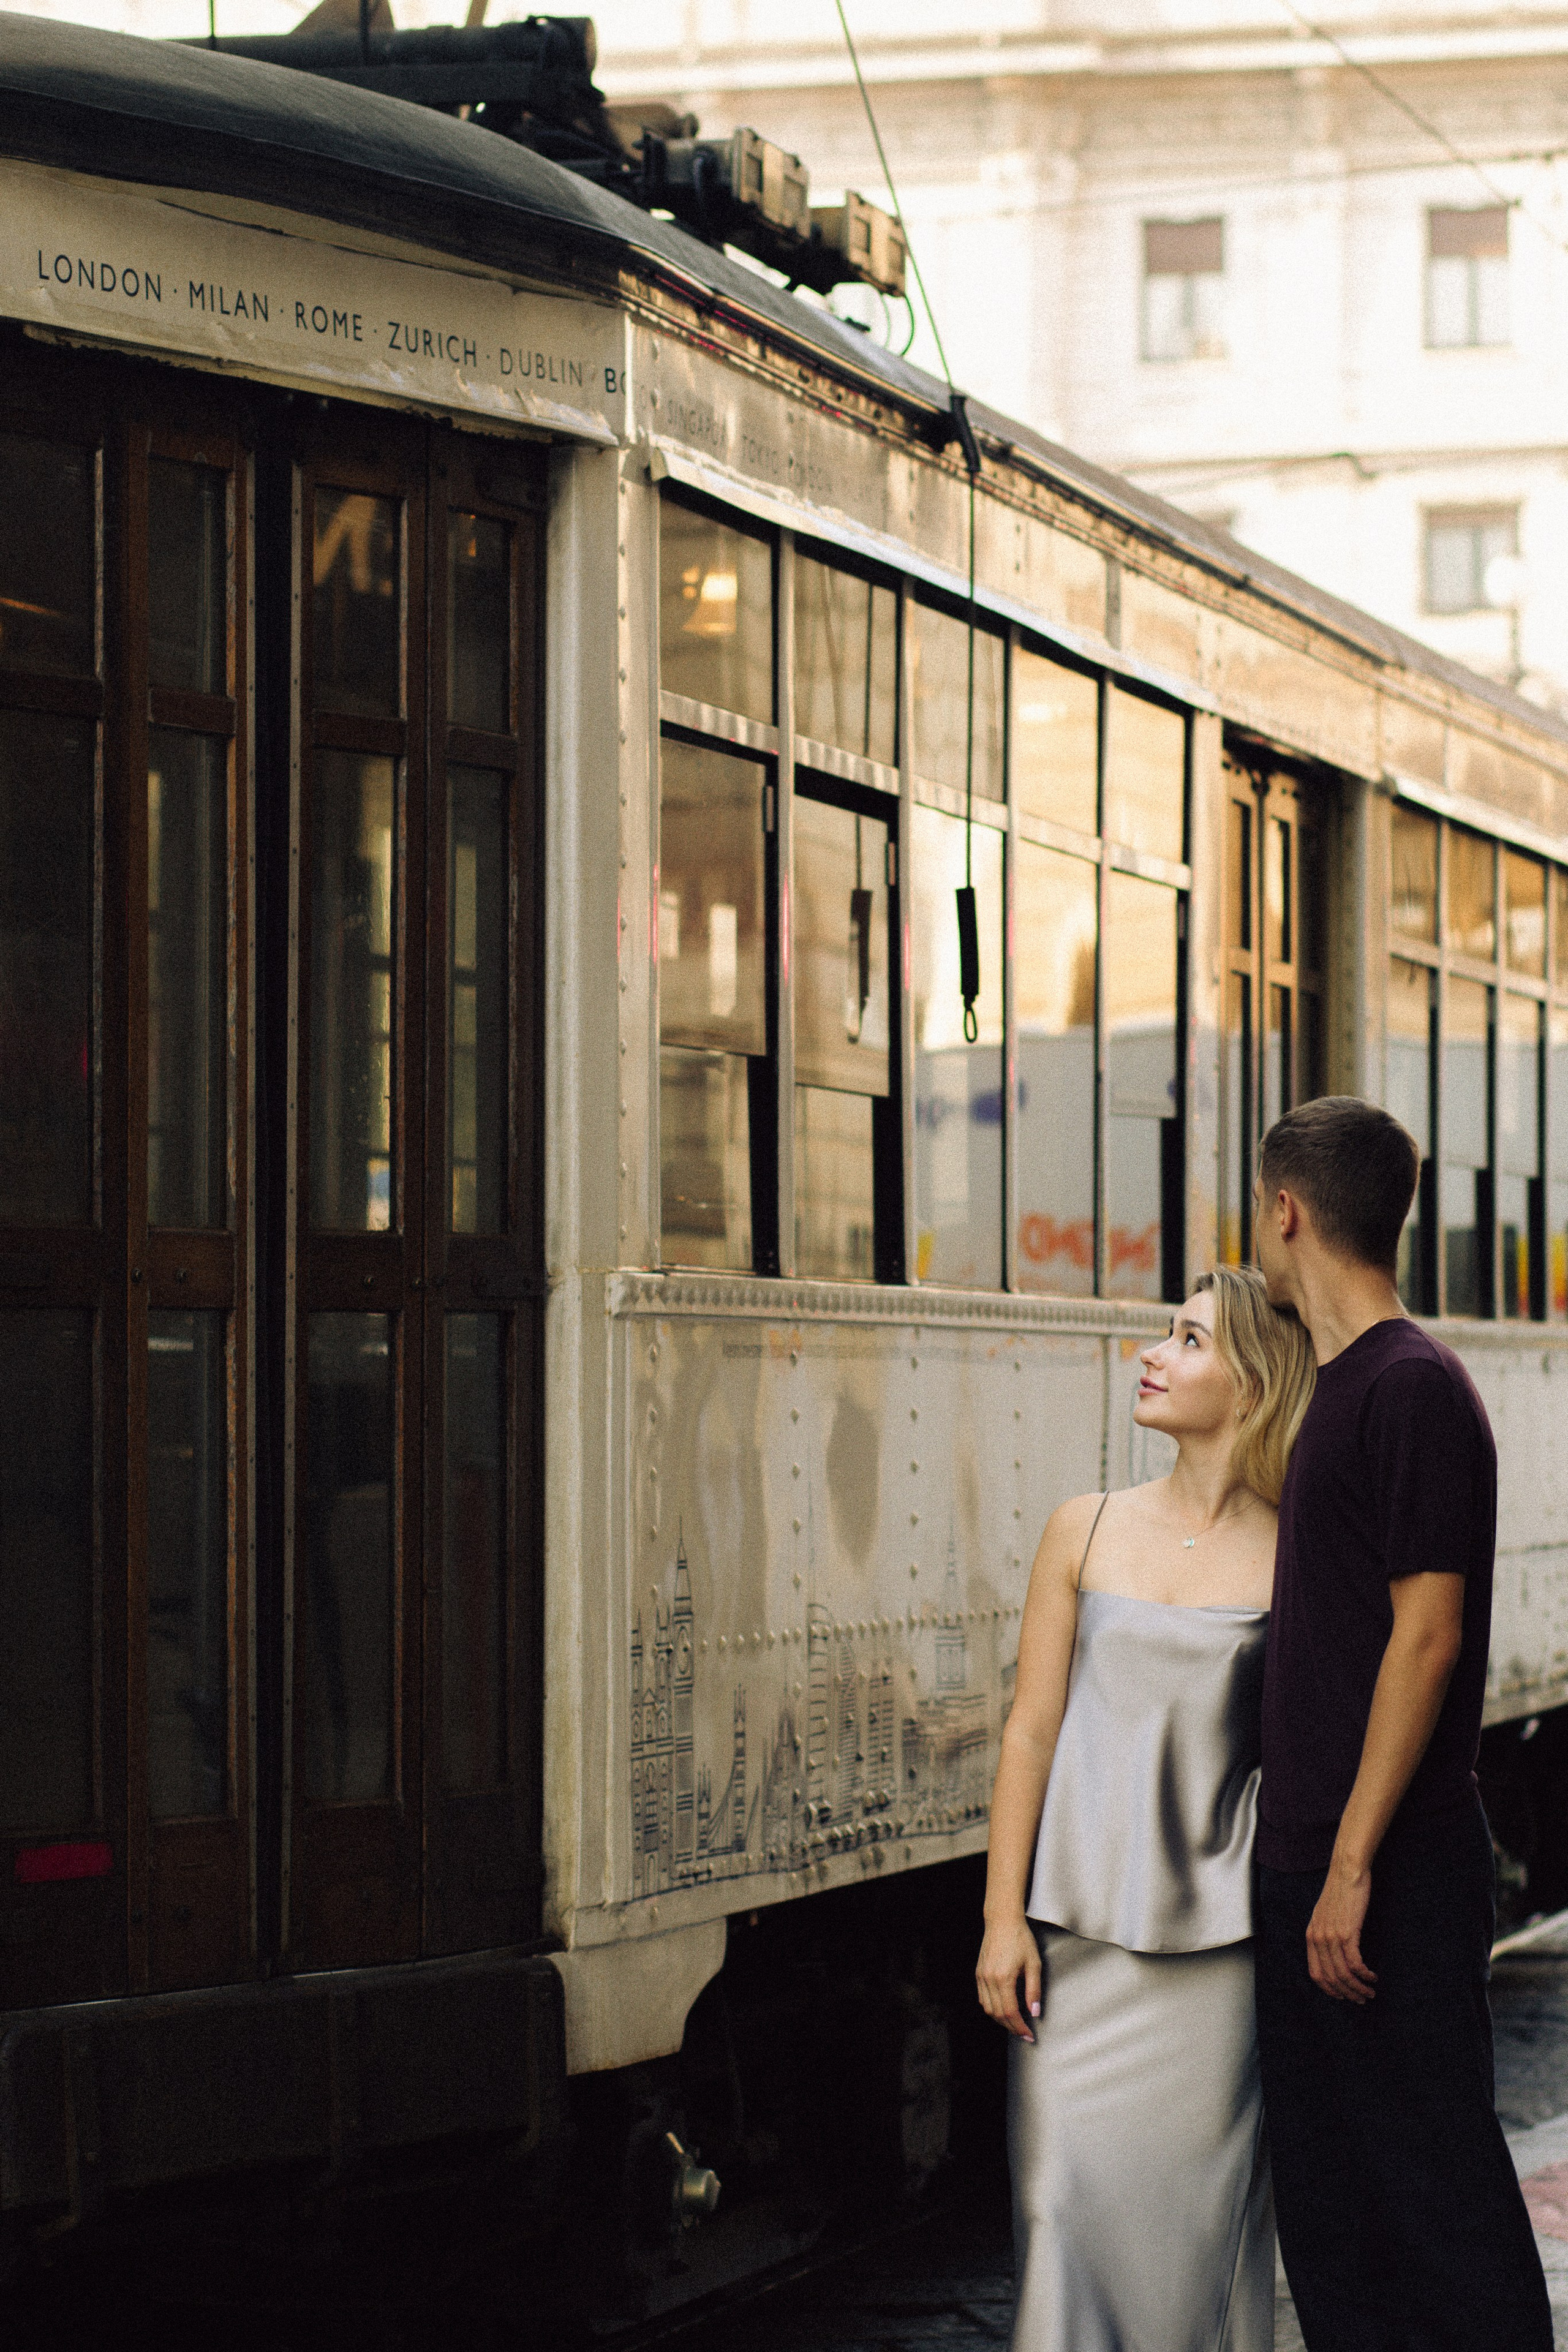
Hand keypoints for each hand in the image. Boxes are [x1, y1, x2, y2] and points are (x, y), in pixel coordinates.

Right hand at [976, 1912, 1041, 2040]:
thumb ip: (1034, 1991)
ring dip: (1001, 2021)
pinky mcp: (979, 1973)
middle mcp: (989, 1979)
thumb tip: (1034, 2013)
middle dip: (1012, 2028)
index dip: (1020, 2027)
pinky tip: (1002, 2009)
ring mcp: (981, 1976)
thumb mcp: (1033, 1963)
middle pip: (998, 2014)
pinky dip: (992, 2009)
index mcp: (1003, 1978)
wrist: (1002, 1920)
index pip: (1010, 2012)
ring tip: (1015, 2024)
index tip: (1029, 2035)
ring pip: (988, 2009)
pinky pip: (983, 1998)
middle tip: (1024, 2034)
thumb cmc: (1020, 1938)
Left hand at [1306, 1857, 1376, 2003]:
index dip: (1329, 1989)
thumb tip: (1333, 1953)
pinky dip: (1364, 1974)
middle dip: (1347, 1993)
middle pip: (1331, 1978)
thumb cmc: (1340, 1892)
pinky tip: (1373, 1976)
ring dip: (1358, 1987)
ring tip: (1370, 1992)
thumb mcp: (1324, 1915)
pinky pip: (1355, 1963)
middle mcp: (1318, 1939)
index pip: (1315, 1973)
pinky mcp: (1347, 1933)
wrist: (1347, 1872)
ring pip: (1343, 1974)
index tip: (1343, 1997)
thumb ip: (1325, 1934)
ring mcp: (1331, 1936)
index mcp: (1311, 1936)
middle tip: (1362, 1999)